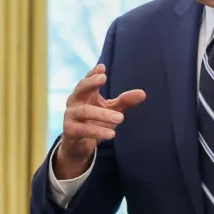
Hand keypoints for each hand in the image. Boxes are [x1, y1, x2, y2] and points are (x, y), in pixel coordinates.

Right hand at [54, 64, 146, 178]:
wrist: (80, 146)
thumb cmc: (96, 122)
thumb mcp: (112, 110)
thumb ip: (124, 101)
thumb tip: (143, 93)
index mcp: (84, 94)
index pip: (87, 80)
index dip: (93, 73)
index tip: (103, 68)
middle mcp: (74, 102)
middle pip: (80, 88)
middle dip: (90, 83)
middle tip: (103, 79)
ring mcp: (70, 116)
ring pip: (85, 111)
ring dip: (103, 114)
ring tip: (121, 118)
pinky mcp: (70, 131)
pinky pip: (83, 130)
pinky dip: (98, 131)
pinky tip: (112, 134)